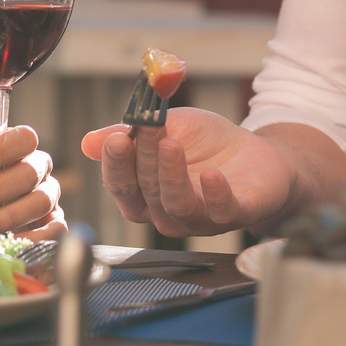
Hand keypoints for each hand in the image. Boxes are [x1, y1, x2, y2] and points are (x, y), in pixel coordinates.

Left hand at [0, 109, 64, 239]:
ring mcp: (48, 197)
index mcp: (18, 149)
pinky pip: (55, 230)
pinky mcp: (52, 225)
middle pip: (31, 172)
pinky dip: (32, 237)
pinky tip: (6, 241)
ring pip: (41, 200)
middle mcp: (38, 170)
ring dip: (7, 215)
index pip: (24, 138)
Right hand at [82, 109, 294, 237]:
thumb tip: (89, 142)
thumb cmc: (207, 144)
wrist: (256, 152)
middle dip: (145, 157)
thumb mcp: (169, 128)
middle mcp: (168, 213)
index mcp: (146, 195)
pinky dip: (214, 195)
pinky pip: (221, 212)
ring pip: (177, 206)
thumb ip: (133, 134)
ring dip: (171, 176)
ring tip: (171, 144)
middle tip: (149, 127)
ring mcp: (201, 218)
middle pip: (147, 192)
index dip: (116, 165)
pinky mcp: (236, 214)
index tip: (115, 139)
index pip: (122, 186)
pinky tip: (210, 175)